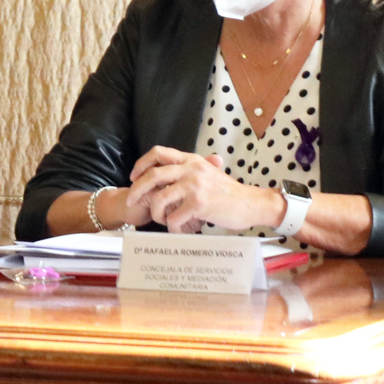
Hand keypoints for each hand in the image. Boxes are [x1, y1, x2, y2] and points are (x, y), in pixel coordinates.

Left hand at [125, 145, 281, 233]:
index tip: (134, 177)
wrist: (252, 203)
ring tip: (161, 221)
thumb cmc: (229, 193)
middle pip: (152, 175)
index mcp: (192, 160)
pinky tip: (180, 230)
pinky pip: (174, 218)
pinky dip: (173, 227)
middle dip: (137, 189)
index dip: (141, 164)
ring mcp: (194, 186)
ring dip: (155, 213)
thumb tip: (167, 173)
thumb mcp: (209, 173)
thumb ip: (190, 171)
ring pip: (159, 199)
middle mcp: (191, 169)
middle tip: (131, 201)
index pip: (158, 153)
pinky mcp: (199, 204)